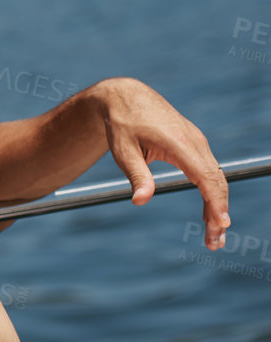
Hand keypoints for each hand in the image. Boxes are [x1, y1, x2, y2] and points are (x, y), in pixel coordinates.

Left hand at [95, 79, 229, 248]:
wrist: (125, 97)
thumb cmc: (121, 125)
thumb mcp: (123, 151)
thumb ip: (136, 176)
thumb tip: (140, 201)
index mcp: (179, 143)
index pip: (205, 176)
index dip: (215, 201)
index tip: (220, 223)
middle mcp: (194, 142)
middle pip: (216, 181)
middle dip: (218, 213)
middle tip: (214, 243)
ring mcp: (197, 142)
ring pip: (216, 178)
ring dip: (217, 207)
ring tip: (213, 237)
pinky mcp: (194, 146)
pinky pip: (209, 172)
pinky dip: (212, 194)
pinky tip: (210, 214)